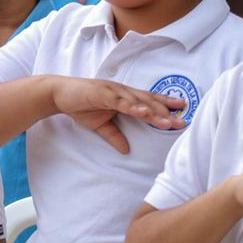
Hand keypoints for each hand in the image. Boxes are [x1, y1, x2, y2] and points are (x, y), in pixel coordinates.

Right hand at [49, 78, 185, 152]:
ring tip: (167, 121)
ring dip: (153, 111)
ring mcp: (113, 91)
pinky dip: (132, 106)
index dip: (165, 106)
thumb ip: (114, 136)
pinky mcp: (102, 93)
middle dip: (166, 112)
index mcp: (124, 97)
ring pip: (138, 101)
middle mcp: (123, 91)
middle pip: (149, 102)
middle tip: (182, 121)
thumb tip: (126, 150)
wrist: (60, 94)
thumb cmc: (81, 105)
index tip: (181, 113)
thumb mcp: (100, 125)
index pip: (149, 101)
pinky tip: (142, 112)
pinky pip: (120, 101)